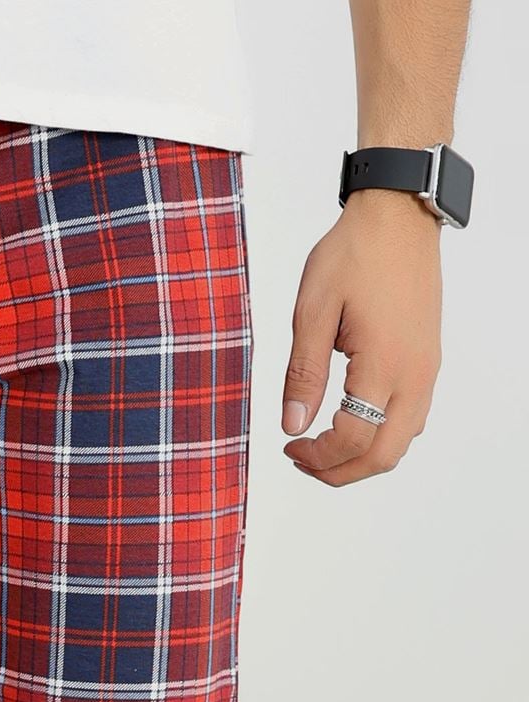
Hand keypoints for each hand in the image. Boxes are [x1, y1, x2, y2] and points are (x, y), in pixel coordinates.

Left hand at [282, 188, 442, 486]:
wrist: (398, 214)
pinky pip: (411, 418)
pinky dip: (381, 435)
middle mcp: (414, 374)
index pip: (352, 439)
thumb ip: (302, 373)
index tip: (289, 447)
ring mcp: (426, 369)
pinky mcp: (428, 360)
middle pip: (383, 455)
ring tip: (323, 447)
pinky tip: (351, 421)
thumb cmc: (354, 253)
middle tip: (304, 461)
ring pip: (401, 442)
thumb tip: (293, 425)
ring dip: (362, 456)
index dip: (317, 456)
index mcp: (384, 364)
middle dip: (340, 471)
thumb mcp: (312, 311)